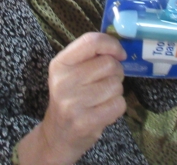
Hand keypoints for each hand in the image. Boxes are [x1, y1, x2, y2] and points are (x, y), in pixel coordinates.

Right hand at [18, 33, 126, 163]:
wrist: (57, 135)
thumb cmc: (69, 98)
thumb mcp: (70, 72)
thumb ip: (90, 56)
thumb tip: (119, 48)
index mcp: (60, 64)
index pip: (91, 41)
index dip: (112, 44)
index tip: (119, 54)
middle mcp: (64, 81)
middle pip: (109, 64)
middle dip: (116, 71)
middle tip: (107, 80)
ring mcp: (74, 103)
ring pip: (116, 85)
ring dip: (116, 90)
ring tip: (102, 97)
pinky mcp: (86, 122)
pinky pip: (118, 104)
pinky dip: (117, 106)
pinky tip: (104, 110)